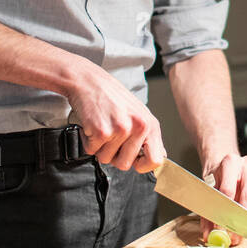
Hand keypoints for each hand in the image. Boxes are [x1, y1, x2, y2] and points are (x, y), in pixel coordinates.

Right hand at [66, 58, 164, 172]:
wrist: (88, 81)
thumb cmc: (111, 97)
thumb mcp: (138, 113)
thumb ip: (148, 136)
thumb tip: (159, 157)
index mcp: (150, 124)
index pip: (156, 161)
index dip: (142, 166)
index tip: (133, 160)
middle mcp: (139, 126)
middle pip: (125, 164)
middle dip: (113, 155)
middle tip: (110, 135)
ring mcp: (121, 129)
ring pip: (106, 159)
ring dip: (99, 147)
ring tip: (101, 126)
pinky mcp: (102, 131)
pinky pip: (91, 151)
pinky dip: (87, 141)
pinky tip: (92, 125)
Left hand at [200, 151, 246, 246]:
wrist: (226, 165)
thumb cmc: (217, 177)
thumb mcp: (207, 190)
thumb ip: (208, 212)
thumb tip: (209, 234)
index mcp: (230, 162)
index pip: (228, 190)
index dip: (224, 212)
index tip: (220, 228)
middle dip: (241, 218)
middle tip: (234, 234)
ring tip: (237, 231)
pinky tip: (244, 219)